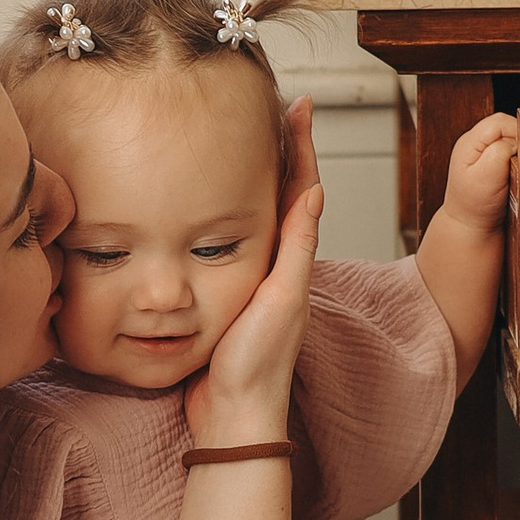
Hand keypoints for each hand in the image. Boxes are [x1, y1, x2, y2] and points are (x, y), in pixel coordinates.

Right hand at [188, 97, 320, 447]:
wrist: (231, 414)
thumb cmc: (257, 365)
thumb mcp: (281, 300)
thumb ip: (296, 248)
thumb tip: (312, 189)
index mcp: (291, 259)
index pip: (299, 187)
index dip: (299, 145)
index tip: (298, 104)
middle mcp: (275, 263)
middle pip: (277, 191)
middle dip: (276, 148)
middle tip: (270, 105)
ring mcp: (250, 277)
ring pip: (251, 212)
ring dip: (250, 174)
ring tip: (241, 138)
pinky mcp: (226, 292)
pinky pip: (224, 238)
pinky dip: (224, 210)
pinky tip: (207, 201)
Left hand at [440, 112, 519, 230]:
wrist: (469, 227)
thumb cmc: (474, 206)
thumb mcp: (485, 178)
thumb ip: (499, 153)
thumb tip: (515, 140)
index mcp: (469, 143)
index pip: (498, 122)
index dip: (517, 131)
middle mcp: (475, 144)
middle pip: (505, 127)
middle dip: (519, 141)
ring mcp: (482, 153)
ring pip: (509, 139)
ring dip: (519, 151)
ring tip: (518, 170)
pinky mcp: (491, 163)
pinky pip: (510, 152)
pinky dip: (517, 160)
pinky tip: (517, 174)